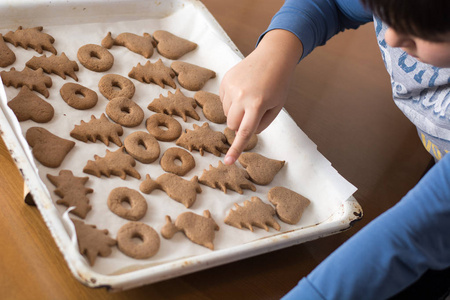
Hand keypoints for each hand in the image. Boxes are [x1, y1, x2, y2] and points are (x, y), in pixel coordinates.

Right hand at [220, 29, 302, 164]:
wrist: (273, 56)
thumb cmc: (279, 84)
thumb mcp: (277, 107)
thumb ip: (261, 124)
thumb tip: (244, 133)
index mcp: (257, 105)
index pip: (244, 133)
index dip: (236, 149)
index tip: (228, 162)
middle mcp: (241, 96)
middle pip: (232, 125)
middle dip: (241, 125)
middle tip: (253, 114)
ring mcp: (231, 87)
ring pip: (227, 113)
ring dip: (237, 112)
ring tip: (250, 98)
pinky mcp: (225, 80)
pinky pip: (223, 100)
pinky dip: (232, 101)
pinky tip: (243, 90)